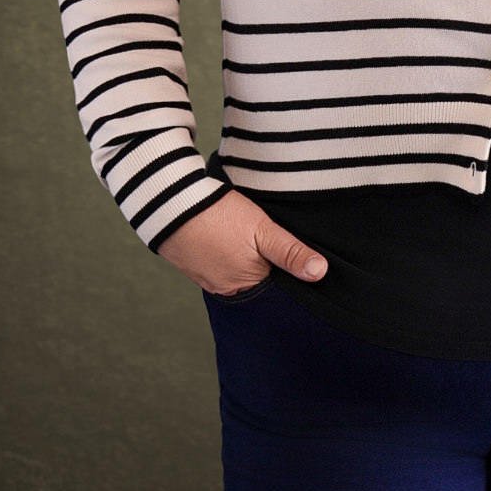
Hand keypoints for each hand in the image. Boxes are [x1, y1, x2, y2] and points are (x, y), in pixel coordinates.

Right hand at [157, 188, 328, 294]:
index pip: (274, 285)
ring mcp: (205, 277)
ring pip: (234, 270)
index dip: (284, 270)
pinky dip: (223, 252)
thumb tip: (320, 273)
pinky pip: (215, 262)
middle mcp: (224, 288)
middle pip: (254, 278)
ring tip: (244, 236)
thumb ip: (291, 252)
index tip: (288, 252)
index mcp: (244, 284)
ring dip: (241, 257)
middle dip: (263, 263)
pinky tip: (226, 236)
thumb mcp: (263, 230)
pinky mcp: (190, 263)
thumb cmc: (219, 216)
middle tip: (263, 238)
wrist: (170, 202)